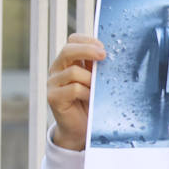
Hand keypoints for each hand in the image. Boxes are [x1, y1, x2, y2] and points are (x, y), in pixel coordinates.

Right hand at [48, 34, 105, 150]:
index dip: (87, 40)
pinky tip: (93, 99)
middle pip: (67, 51)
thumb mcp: (97, 82)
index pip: (72, 41)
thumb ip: (99, 69)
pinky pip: (73, 89)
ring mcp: (53, 83)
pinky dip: (87, 92)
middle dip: (87, 50)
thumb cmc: (92, 103)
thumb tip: (115, 55)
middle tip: (104, 55)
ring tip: (99, 89)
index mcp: (69, 61)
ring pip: (73, 72)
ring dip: (91, 79)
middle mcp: (58, 69)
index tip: (103, 47)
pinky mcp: (53, 97)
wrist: (81, 128)